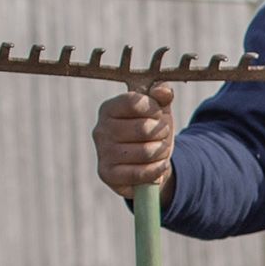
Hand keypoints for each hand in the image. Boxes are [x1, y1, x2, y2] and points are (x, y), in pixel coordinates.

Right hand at [93, 83, 177, 200]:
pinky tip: (158, 166)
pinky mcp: (107, 174)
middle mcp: (100, 130)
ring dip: (162, 153)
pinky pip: (141, 173)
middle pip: (144, 128)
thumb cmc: (152, 132)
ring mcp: (102, 153)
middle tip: (160, 137)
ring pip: (146, 152)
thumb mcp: (159, 111)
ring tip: (158, 152)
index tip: (158, 116)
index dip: (155, 110)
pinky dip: (157, 170)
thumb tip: (164, 90)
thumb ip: (162, 96)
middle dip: (162, 134)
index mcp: (109, 109)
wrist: (150, 163)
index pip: (135, 102)